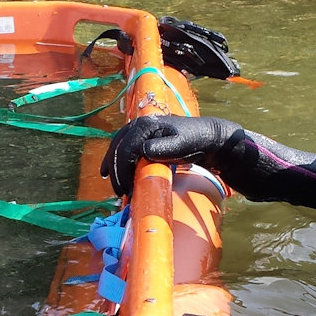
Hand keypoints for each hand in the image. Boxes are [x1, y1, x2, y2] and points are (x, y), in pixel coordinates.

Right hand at [100, 115, 243, 196]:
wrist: (206, 136)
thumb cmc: (194, 141)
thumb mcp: (180, 145)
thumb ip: (162, 148)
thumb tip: (143, 150)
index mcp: (146, 125)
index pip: (126, 149)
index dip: (122, 170)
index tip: (125, 189)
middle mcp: (139, 125)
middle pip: (118, 147)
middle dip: (116, 170)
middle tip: (119, 191)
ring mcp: (140, 130)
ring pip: (118, 146)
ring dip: (112, 164)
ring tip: (109, 181)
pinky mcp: (143, 137)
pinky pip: (123, 147)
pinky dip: (116, 159)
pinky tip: (109, 171)